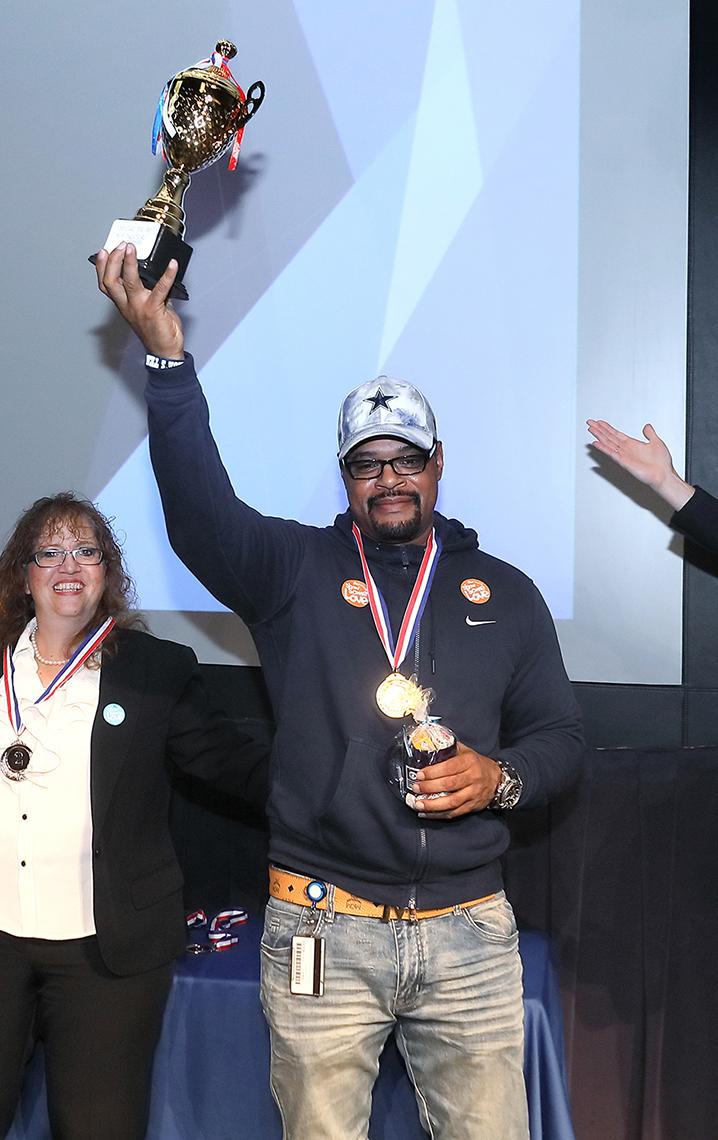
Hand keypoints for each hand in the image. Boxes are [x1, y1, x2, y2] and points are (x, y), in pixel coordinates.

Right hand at [94, 243, 184, 359]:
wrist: (165, 352)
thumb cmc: (156, 332)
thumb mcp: (146, 309)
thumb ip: (148, 292)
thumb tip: (154, 275)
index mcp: (123, 304)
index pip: (105, 284)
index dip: (101, 267)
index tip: (103, 251)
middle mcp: (128, 305)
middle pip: (111, 281)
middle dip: (113, 260)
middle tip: (120, 245)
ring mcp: (140, 307)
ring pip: (129, 282)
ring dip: (129, 263)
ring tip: (131, 248)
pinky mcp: (154, 310)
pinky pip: (161, 289)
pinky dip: (168, 275)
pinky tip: (172, 265)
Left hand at [410, 742, 501, 819]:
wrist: (498, 779)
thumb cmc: (477, 764)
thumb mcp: (467, 752)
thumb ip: (450, 749)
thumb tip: (429, 745)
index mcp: (470, 762)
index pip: (449, 767)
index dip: (433, 772)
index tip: (419, 775)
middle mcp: (473, 778)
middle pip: (449, 785)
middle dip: (429, 787)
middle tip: (416, 788)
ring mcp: (473, 793)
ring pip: (451, 801)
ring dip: (432, 804)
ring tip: (418, 804)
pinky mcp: (472, 806)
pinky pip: (454, 813)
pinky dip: (439, 814)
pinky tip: (426, 814)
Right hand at [586, 419, 693, 510]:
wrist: (663, 474)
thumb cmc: (661, 463)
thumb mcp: (656, 442)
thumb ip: (650, 433)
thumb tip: (647, 426)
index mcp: (632, 444)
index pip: (616, 434)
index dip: (607, 427)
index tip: (599, 422)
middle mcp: (626, 450)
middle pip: (609, 437)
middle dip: (599, 429)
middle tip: (590, 422)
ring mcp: (623, 456)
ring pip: (608, 443)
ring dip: (599, 436)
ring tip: (591, 429)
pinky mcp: (623, 462)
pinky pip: (611, 453)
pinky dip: (603, 448)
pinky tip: (596, 443)